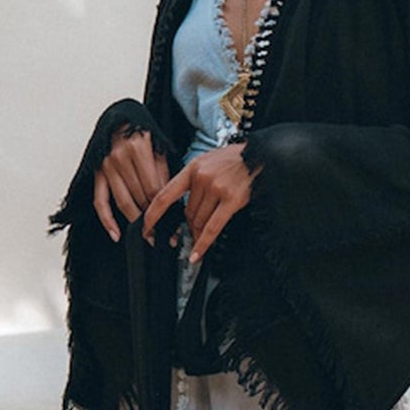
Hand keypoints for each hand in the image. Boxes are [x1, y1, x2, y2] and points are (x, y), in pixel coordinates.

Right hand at [93, 127, 170, 241]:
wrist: (119, 119)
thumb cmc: (141, 133)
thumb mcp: (158, 147)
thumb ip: (163, 173)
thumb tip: (170, 203)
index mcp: (138, 148)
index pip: (153, 187)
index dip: (163, 208)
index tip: (172, 224)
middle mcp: (120, 158)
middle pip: (139, 197)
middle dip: (152, 218)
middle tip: (162, 235)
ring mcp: (106, 167)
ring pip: (123, 202)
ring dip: (135, 222)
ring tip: (147, 236)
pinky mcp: (97, 174)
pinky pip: (100, 202)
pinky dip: (107, 220)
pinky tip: (116, 234)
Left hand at [143, 144, 256, 263]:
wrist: (264, 154)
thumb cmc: (237, 160)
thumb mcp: (210, 162)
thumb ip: (195, 182)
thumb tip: (187, 209)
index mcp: (193, 167)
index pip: (165, 195)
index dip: (153, 214)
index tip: (146, 228)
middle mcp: (202, 177)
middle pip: (187, 213)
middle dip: (190, 226)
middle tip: (194, 232)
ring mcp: (217, 188)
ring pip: (200, 221)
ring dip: (200, 233)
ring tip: (203, 237)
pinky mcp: (232, 200)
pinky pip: (213, 228)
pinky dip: (203, 244)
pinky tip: (197, 255)